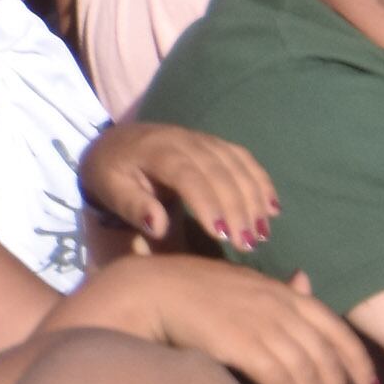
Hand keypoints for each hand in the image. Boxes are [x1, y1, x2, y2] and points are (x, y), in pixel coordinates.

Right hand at [70, 256, 378, 383]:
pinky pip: (283, 381)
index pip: (337, 329)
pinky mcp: (246, 345)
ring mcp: (265, 325)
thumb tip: (307, 283)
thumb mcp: (245, 284)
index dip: (358, 363)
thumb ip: (279, 292)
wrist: (153, 291)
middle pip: (327, 357)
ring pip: (308, 373)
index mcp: (286, 293)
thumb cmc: (194, 290)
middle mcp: (282, 307)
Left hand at [80, 121, 279, 250]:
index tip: (222, 234)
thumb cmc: (111, 174)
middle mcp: (184, 139)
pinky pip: (244, 159)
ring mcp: (202, 139)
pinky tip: (273, 208)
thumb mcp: (110, 191)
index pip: (188, 175)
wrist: (113, 144)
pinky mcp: (214, 144)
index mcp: (156, 150)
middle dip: (237, 208)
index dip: (208, 202)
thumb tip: (159, 226)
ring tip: (261, 234)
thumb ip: (133, 207)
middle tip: (248, 244)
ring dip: (254, 199)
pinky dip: (261, 182)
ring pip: (237, 166)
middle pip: (219, 172)